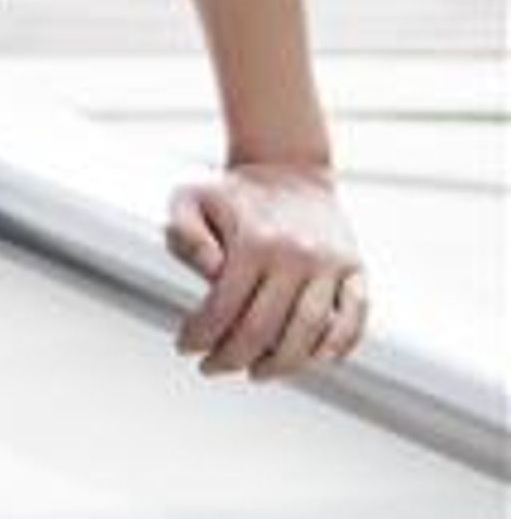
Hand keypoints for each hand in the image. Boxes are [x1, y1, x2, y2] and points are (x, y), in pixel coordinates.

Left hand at [169, 160, 366, 379]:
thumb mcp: (189, 199)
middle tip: (212, 368)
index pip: (223, 309)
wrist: (287, 167)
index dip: (201, 336)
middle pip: (265, 329)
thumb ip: (185, 235)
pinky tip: (314, 361)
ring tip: (257, 373)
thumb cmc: (230, 192)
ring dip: (284, 365)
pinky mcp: (356, 269)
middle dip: (233, 358)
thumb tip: (209, 274)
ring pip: (311, 333)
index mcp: (254, 242)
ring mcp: (331, 264)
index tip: (185, 349)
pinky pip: (354, 319)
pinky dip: (337, 347)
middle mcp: (296, 256)